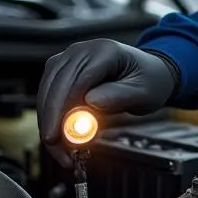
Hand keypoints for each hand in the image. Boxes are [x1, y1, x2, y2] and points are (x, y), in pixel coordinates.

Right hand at [37, 39, 177, 165]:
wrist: (150, 72)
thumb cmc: (149, 80)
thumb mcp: (143, 92)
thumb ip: (118, 96)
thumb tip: (90, 102)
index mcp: (105, 51)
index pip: (77, 79)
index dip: (62, 108)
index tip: (56, 134)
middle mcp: (83, 50)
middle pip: (56, 83)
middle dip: (51, 119)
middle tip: (54, 146)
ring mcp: (70, 57)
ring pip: (47, 89)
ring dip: (47, 120)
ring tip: (58, 147)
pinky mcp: (64, 69)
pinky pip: (48, 92)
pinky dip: (50, 115)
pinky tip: (57, 134)